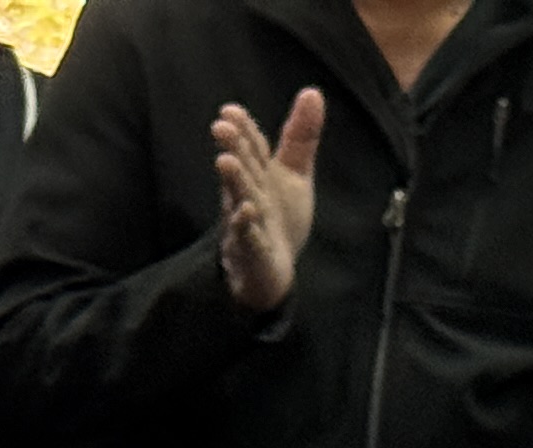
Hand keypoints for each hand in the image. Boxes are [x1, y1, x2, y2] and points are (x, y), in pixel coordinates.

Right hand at [213, 92, 320, 312]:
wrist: (272, 271)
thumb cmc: (278, 219)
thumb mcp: (295, 173)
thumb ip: (300, 136)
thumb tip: (311, 91)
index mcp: (258, 177)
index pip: (251, 150)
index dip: (242, 130)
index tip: (229, 110)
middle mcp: (248, 197)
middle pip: (242, 170)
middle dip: (233, 149)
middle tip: (220, 126)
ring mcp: (248, 226)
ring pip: (239, 201)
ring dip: (233, 182)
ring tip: (225, 161)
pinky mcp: (253, 254)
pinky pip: (249, 239)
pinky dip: (245, 227)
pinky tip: (246, 211)